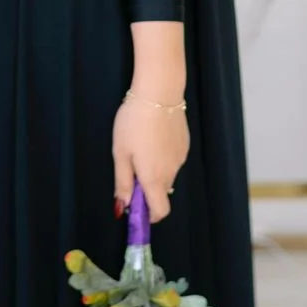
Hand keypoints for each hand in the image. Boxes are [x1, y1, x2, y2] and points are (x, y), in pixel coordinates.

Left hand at [112, 94, 188, 224]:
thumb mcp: (120, 152)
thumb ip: (122, 182)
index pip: (160, 212)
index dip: (148, 215)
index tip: (135, 205)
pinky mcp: (185, 144)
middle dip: (147, 186)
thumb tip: (122, 207)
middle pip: (161, 192)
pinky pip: (173, 159)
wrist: (159, 92)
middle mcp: (171, 172)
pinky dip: (163, 155)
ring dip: (155, 169)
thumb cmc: (134, 122)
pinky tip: (153, 135)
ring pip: (167, 173)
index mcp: (154, 178)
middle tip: (131, 164)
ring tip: (141, 143)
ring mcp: (181, 158)